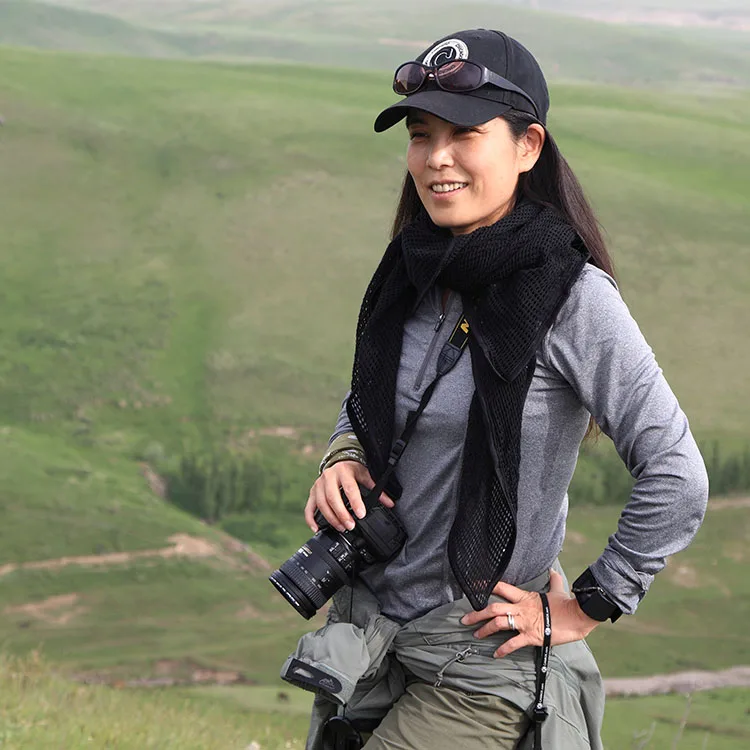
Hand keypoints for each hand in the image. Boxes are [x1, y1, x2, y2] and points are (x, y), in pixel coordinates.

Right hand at [304, 461, 393, 533]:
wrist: (338, 461)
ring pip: (321, 504)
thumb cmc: (353, 470)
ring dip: (331, 518)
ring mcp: (318, 484)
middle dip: (342, 514)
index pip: (349, 488)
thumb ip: (377, 489)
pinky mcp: (312, 492)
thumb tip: (390, 504)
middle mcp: (329, 477)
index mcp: (344, 471)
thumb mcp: (365, 475)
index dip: (355, 502)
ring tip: (341, 528)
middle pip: (332, 498)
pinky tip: (317, 528)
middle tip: (351, 526)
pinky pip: (309, 507)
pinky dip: (311, 519)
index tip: (361, 514)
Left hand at [460, 569, 600, 657]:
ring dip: (485, 630)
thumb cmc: (567, 604)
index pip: (501, 587)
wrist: (578, 616)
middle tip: (464, 620)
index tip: (473, 587)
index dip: (486, 586)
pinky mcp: (531, 636)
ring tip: (476, 635)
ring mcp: (525, 622)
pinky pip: (513, 643)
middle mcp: (521, 608)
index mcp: (524, 596)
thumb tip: (553, 570)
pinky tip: (495, 654)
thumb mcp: (557, 590)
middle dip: (477, 613)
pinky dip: (503, 649)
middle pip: (493, 607)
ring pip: (499, 623)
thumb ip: (553, 580)